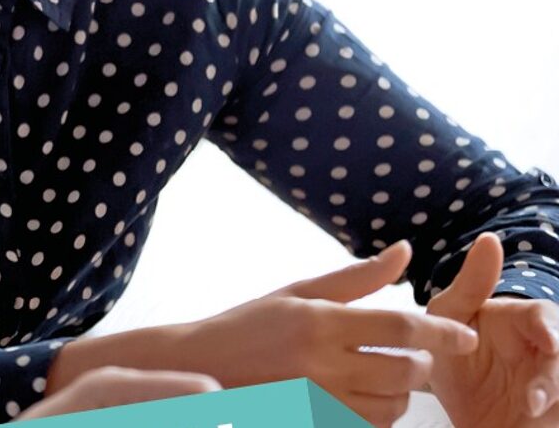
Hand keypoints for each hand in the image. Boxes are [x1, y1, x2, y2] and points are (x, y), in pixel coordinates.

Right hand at [49, 241, 479, 427]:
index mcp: (318, 320)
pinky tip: (362, 400)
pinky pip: (367, 427)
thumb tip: (404, 251)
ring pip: (393, 407)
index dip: (442, 332)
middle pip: (405, 372)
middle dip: (420, 366)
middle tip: (411, 358)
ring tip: (384, 379)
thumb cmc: (248, 324)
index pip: (399, 328)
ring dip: (401, 395)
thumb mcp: (296, 292)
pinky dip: (377, 416)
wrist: (196, 368)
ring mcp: (315, 400)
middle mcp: (319, 362)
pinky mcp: (311, 421)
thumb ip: (356, 277)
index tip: (466, 337)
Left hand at [429, 232, 558, 427]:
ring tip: (529, 410)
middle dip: (553, 377)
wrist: (446, 408)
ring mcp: (551, 381)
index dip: (549, 330)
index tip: (547, 343)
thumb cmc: (450, 351)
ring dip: (553, 396)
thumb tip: (491, 238)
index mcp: (524, 320)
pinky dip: (551, 417)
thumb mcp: (450, 315)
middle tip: (533, 397)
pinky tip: (532, 420)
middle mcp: (546, 348)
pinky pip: (558, 411)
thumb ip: (472, 283)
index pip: (544, 318)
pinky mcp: (554, 411)